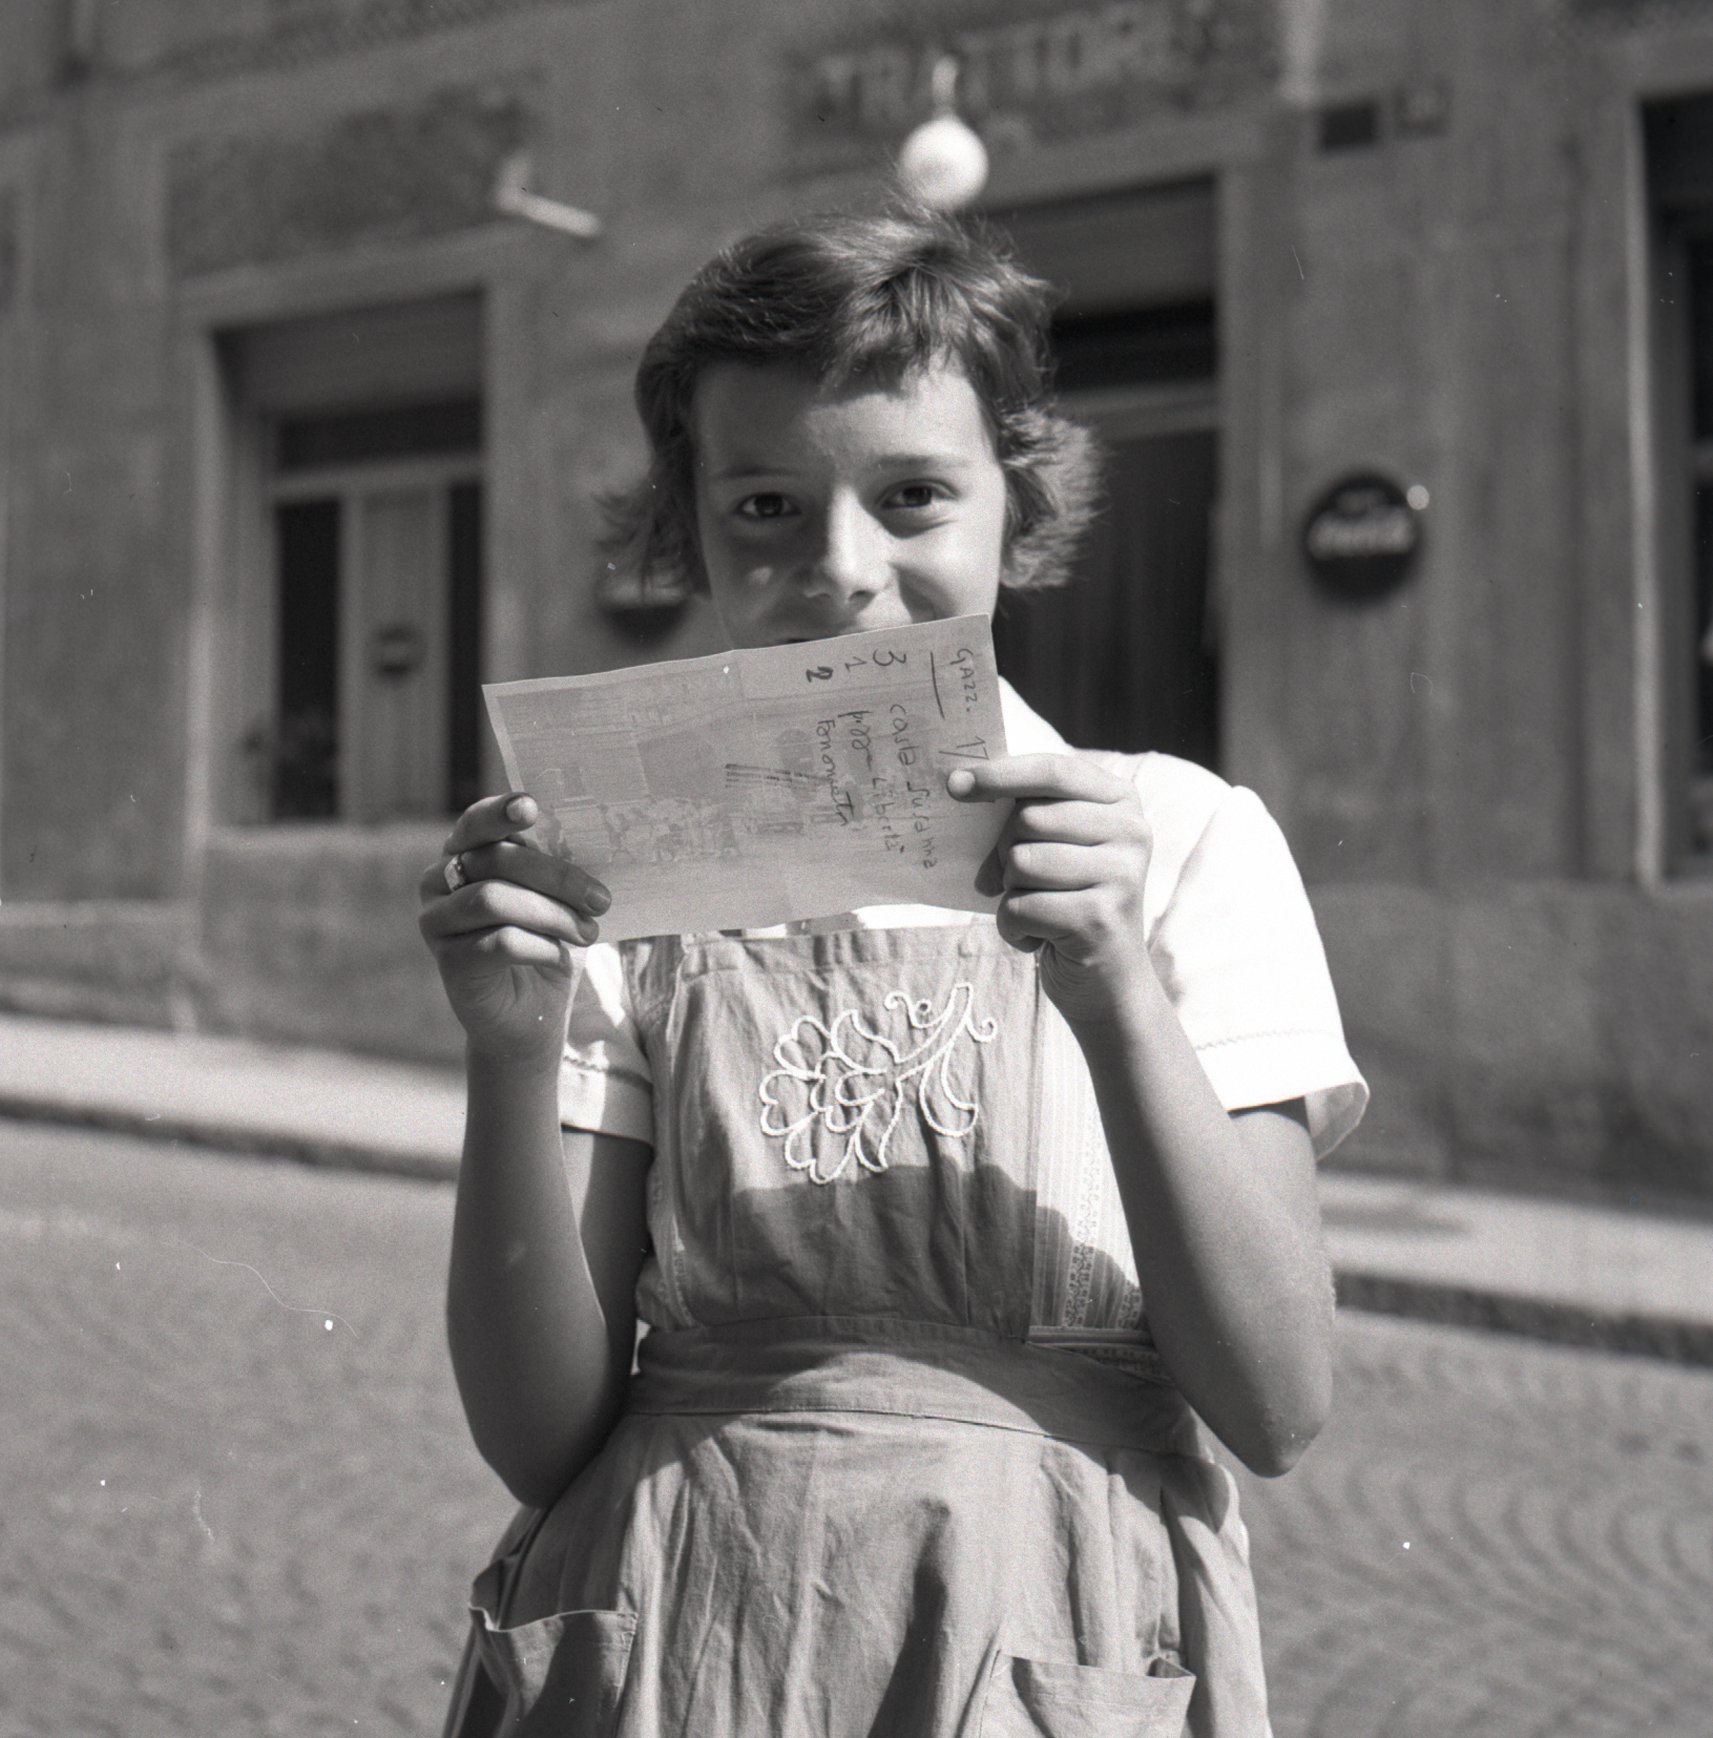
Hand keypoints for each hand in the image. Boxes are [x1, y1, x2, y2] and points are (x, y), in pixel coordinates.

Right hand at [417, 793, 611, 1064]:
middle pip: (494, 860)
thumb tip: (581, 836)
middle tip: (600, 899)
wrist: (531, 1015)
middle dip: (556, 876)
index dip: (500, 812)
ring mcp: (437, 922)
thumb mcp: (557, 899)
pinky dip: (539, 947)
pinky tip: (560, 955)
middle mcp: (439, 881)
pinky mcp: (448, 962)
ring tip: (588, 932)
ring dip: (551, 914)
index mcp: (465, 854)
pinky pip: (496, 942)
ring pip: (493, 899)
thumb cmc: (546, 943)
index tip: (530, 807)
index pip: (476, 823)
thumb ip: (554, 866)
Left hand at [948, 754, 1155, 1027]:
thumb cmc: (1068, 903)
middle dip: (1003, 853)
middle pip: (1029, 818)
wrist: (1108, 983)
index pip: (1054, 771)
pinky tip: (1039, 939)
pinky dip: (1012, 928)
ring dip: (1010, 893)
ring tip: (1038, 910)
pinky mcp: (1099, 918)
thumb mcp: (1056, 847)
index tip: (955, 783)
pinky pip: (1019, 907)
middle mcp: (1131, 832)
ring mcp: (1120, 876)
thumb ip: (1027, 813)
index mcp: (1120, 803)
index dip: (1000, 774)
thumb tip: (961, 784)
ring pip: (1021, 862)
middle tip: (1018, 881)